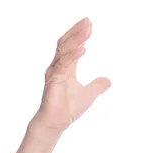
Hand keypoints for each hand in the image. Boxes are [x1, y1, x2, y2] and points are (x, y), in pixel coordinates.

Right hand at [32, 17, 110, 134]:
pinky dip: (73, 56)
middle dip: (77, 32)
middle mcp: (58, 66)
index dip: (80, 35)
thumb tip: (108, 81)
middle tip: (88, 21)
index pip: (71, 46)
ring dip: (76, 39)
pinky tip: (83, 49)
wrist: (57, 122)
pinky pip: (63, 65)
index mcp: (66, 67)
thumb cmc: (68, 108)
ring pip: (64, 51)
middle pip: (66, 43)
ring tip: (86, 31)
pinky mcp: (53, 81)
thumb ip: (97, 86)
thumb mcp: (89, 94)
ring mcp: (54, 72)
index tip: (89, 25)